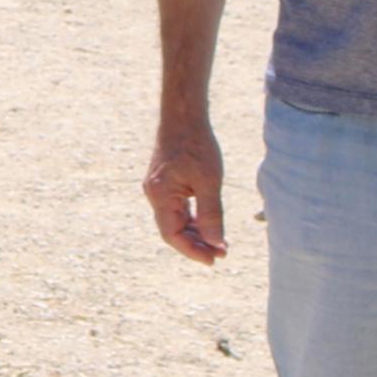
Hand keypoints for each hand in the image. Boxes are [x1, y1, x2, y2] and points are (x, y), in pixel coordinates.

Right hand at [143, 110, 228, 262]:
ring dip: (196, 233)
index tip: (214, 260)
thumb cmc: (196, 145)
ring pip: (175, 220)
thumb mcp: (209, 182)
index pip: (172, 235)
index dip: (192, 251)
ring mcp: (159, 188)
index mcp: (160, 196)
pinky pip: (177, 208)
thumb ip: (211, 215)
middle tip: (222, 254)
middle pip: (173, 230)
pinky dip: (193, 219)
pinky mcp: (165, 182)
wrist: (183, 116)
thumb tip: (215, 243)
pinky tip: (209, 223)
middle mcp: (154, 195)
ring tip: (219, 242)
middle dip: (197, 244)